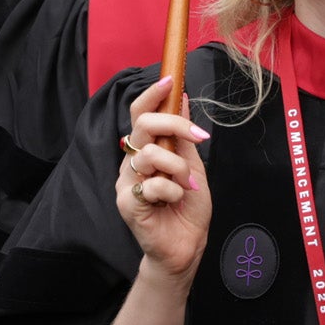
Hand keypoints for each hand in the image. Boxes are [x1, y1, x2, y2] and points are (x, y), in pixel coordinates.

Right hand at [114, 76, 210, 279]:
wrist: (187, 245)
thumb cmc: (188, 206)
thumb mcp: (192, 163)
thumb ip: (184, 134)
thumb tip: (183, 98)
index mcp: (147, 150)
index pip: (141, 114)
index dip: (153, 95)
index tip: (171, 79)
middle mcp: (132, 162)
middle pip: (141, 125)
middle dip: (174, 126)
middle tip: (198, 138)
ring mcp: (126, 182)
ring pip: (150, 155)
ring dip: (178, 168)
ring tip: (187, 186)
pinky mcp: (127, 202)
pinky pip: (152, 184)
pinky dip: (172, 191)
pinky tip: (175, 202)